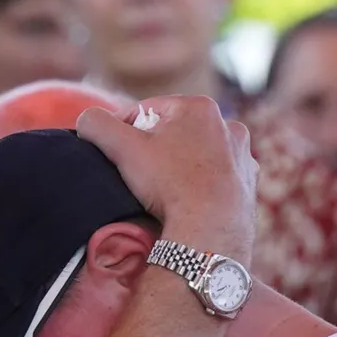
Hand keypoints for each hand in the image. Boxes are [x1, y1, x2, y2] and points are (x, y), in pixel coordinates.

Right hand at [77, 95, 256, 265]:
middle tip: (138, 175)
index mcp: (199, 106)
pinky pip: (216, 178)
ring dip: (179, 166)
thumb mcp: (122, 147)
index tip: (116, 154)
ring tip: (164, 190)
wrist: (210, 230)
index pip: (147, 111)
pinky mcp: (249, 184)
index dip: (125, 131)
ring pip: (197, 155)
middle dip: (155, 149)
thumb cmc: (169, 184)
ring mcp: (243, 155)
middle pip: (175, 132)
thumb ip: (96, 124)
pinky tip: (188, 201)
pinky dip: (202, 186)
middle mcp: (228, 125)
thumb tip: (87, 120)